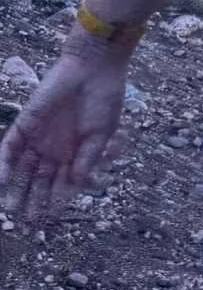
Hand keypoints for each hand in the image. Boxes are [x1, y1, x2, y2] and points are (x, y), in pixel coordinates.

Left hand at [0, 36, 131, 221]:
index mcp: (75, 151)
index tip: (52, 218)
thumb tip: (79, 185)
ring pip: (21, 169)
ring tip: (10, 209)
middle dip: (34, 200)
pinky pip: (9, 148)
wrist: (94, 69)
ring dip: (16, 188)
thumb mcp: (102, 134)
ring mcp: (37, 137)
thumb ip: (87, 159)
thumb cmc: (104, 100)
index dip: (57, 200)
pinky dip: (3, 165)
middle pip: (40, 180)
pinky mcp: (24, 125)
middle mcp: (54, 147)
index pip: (62, 182)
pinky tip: (2, 181)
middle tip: (28, 221)